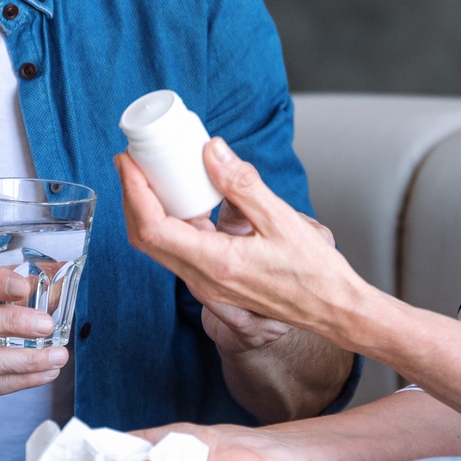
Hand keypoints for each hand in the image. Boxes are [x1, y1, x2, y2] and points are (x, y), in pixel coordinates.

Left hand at [118, 142, 364, 346]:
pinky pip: (180, 251)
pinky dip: (170, 223)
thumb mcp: (282, 220)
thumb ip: (243, 185)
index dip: (134, 192)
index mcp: (217, 264)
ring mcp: (208, 285)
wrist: (331, 309)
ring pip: (159, 247)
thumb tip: (211, 151)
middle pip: (145, 239)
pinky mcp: (215, 282)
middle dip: (131, 197)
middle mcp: (204, 280)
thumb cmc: (314, 272)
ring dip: (146, 211)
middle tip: (130, 162)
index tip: (128, 161)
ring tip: (149, 176)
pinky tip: (182, 199)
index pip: (154, 228)